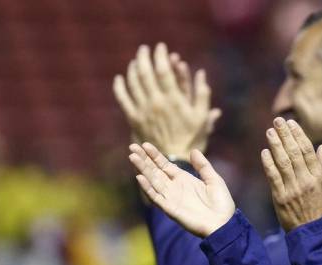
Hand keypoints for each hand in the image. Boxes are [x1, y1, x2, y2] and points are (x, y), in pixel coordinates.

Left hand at [113, 43, 221, 160]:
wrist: (174, 160)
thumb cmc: (191, 139)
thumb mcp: (202, 117)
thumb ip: (201, 94)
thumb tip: (201, 73)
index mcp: (174, 100)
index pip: (164, 71)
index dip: (161, 56)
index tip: (161, 47)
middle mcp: (156, 102)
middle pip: (145, 73)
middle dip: (144, 57)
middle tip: (145, 49)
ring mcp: (143, 110)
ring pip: (133, 83)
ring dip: (133, 69)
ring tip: (136, 61)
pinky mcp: (134, 119)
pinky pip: (123, 99)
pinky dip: (120, 87)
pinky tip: (120, 79)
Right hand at [128, 142, 234, 236]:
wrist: (223, 223)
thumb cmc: (221, 204)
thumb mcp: (214, 180)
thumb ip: (203, 166)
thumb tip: (193, 151)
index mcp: (184, 180)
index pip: (164, 165)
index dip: (154, 155)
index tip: (145, 145)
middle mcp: (174, 187)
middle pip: (155, 171)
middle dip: (144, 159)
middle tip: (132, 147)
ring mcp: (171, 198)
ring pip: (152, 181)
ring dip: (142, 169)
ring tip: (132, 157)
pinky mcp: (170, 209)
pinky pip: (156, 197)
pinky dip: (147, 188)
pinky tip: (140, 177)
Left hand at [261, 118, 321, 231]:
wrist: (310, 231)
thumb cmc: (319, 206)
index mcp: (318, 177)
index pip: (308, 151)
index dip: (299, 135)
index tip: (291, 123)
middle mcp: (306, 181)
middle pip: (294, 153)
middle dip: (286, 135)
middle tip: (278, 121)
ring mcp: (293, 189)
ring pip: (283, 163)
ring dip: (276, 145)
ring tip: (270, 132)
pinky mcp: (280, 198)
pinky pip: (274, 177)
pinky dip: (268, 164)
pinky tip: (264, 152)